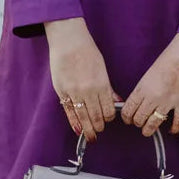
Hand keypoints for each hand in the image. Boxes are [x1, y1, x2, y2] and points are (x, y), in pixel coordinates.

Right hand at [45, 17, 119, 140]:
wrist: (69, 42)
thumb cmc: (87, 53)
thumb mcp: (102, 69)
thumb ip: (108, 88)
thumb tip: (116, 101)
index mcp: (101, 85)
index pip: (108, 109)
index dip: (109, 118)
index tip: (107, 120)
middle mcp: (89, 91)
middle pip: (96, 116)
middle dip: (98, 127)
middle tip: (98, 132)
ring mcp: (74, 92)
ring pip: (83, 117)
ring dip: (88, 129)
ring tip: (90, 136)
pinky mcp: (62, 92)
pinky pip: (69, 112)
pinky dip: (74, 122)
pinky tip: (78, 130)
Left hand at [120, 33, 178, 136]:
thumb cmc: (169, 59)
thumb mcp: (149, 74)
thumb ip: (143, 88)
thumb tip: (138, 101)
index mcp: (143, 88)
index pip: (128, 109)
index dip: (126, 118)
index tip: (128, 119)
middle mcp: (153, 97)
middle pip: (139, 119)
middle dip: (137, 123)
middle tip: (139, 123)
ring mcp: (168, 102)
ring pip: (154, 124)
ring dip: (149, 130)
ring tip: (148, 131)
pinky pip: (177, 122)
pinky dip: (174, 129)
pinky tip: (171, 130)